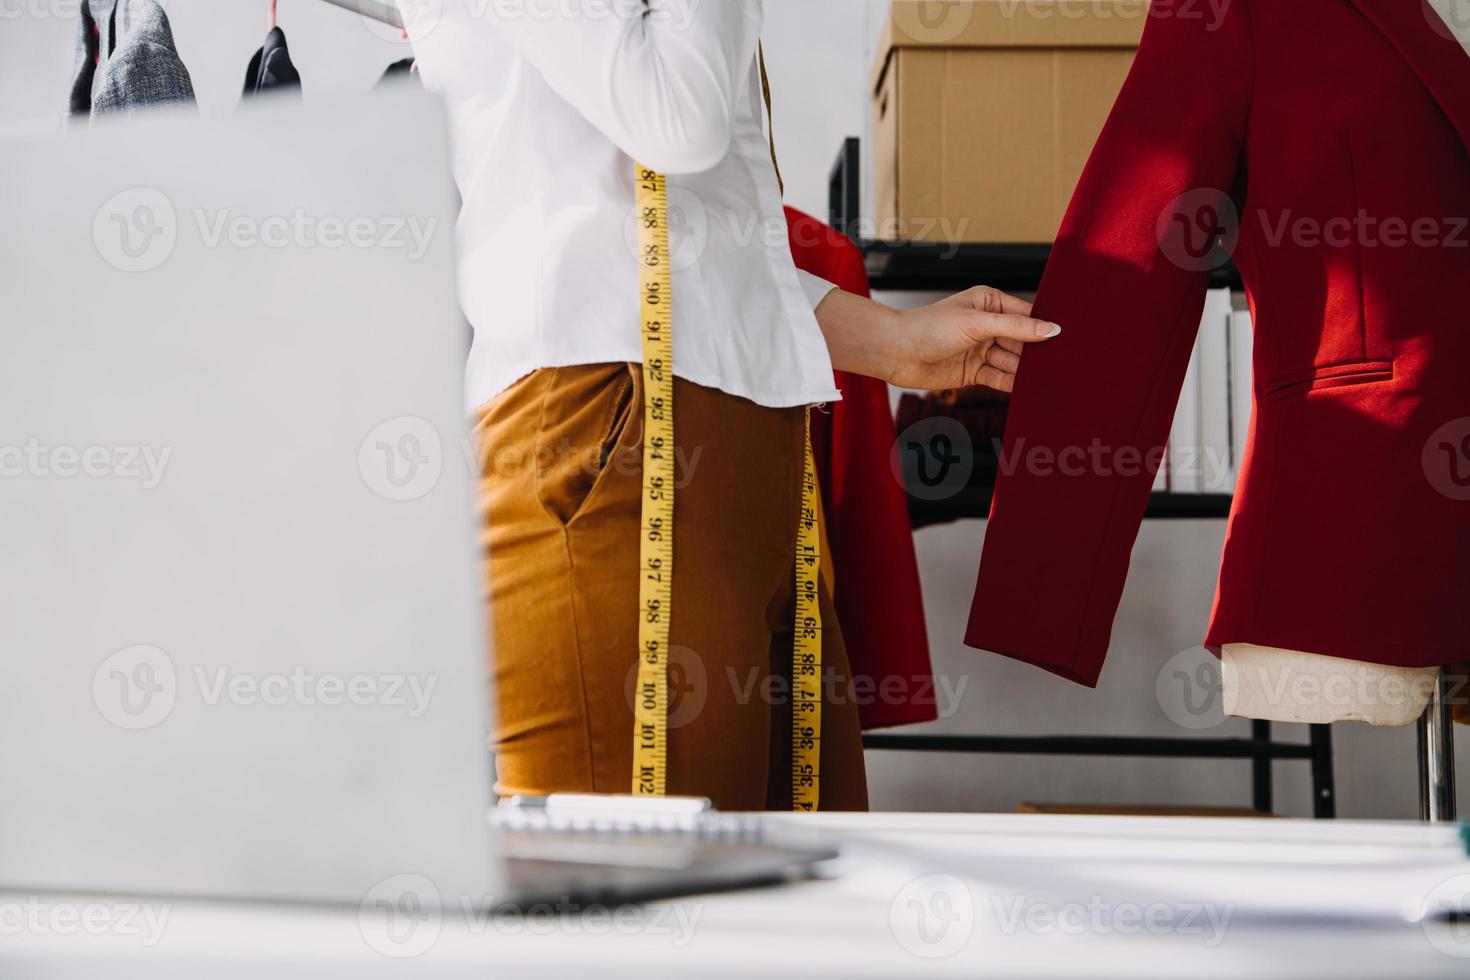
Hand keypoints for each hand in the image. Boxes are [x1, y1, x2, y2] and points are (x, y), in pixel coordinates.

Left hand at [885, 286, 1060, 391]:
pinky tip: (1028, 389)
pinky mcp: (973, 372)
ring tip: (1049, 379)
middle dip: (1037, 352)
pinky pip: (999, 378)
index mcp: (989, 303)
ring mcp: (980, 349)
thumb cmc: (929, 327)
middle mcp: (987, 325)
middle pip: (1022, 340)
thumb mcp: (977, 323)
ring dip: (1026, 370)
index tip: (1068, 339)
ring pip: (1012, 361)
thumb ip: (1016, 327)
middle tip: (1062, 364)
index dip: (1044, 327)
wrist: (896, 352)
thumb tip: (1050, 329)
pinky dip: (1012, 383)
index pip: (1026, 314)